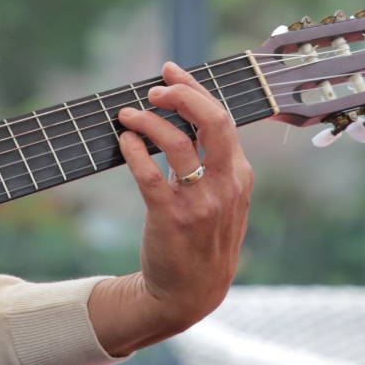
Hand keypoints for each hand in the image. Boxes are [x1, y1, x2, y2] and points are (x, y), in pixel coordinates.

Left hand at [88, 63, 253, 356]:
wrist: (190, 293)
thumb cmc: (203, 240)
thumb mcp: (224, 200)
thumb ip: (214, 163)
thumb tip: (187, 115)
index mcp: (240, 175)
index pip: (222, 118)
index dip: (195, 89)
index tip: (171, 71)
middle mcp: (225, 185)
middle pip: (212, 121)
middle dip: (181, 95)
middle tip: (154, 89)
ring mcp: (200, 202)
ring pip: (177, 142)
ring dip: (148, 120)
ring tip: (126, 114)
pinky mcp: (171, 217)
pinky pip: (149, 173)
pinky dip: (134, 150)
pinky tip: (123, 142)